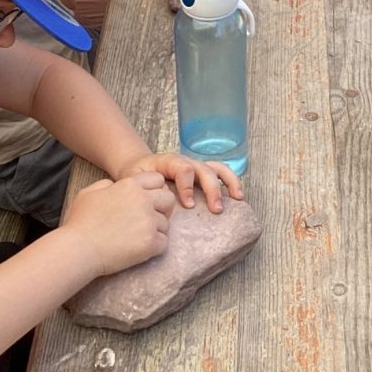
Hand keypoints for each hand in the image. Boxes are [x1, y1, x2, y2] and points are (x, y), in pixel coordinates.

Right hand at [60, 171, 174, 275]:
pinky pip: (163, 243)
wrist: (78, 250)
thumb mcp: (89, 193)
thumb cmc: (80, 223)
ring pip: (166, 224)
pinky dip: (154, 248)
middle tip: (148, 221)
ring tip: (136, 238)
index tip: (145, 203)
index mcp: (130, 185)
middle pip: (168, 199)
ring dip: (155, 231)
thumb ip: (107, 185)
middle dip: (162, 209)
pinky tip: (138, 249)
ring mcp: (149, 221)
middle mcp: (144, 200)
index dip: (153, 191)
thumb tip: (115, 186)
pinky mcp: (151, 242)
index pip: (157, 180)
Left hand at [118, 152, 244, 212]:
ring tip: (237, 198)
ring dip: (228, 182)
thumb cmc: (136, 177)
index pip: (183, 168)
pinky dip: (231, 183)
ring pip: (216, 168)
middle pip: (203, 169)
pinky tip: (237, 197)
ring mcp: (195, 166)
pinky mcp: (202, 174)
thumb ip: (144, 189)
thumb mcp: (133, 181)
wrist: (137, 168)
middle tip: (216, 209)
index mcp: (167, 161)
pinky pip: (220, 173)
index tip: (189, 205)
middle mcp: (185, 162)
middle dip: (212, 189)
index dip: (188, 186)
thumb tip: (159, 201)